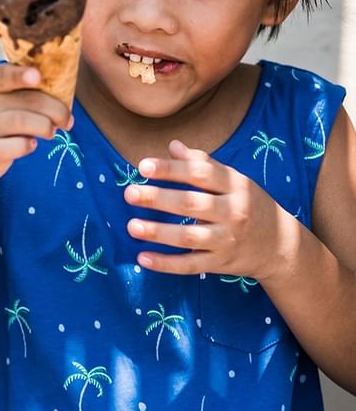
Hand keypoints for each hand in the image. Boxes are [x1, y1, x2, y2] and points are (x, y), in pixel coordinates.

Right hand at [0, 64, 72, 186]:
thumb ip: (15, 87)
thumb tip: (59, 83)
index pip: (2, 74)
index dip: (21, 75)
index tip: (38, 76)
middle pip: (28, 100)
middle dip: (56, 109)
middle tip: (66, 118)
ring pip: (25, 122)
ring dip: (47, 127)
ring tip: (52, 131)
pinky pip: (17, 146)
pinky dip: (29, 145)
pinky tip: (31, 144)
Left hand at [123, 140, 297, 280]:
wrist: (281, 245)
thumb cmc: (248, 204)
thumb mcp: (233, 180)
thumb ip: (203, 163)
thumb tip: (173, 145)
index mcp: (235, 186)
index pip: (200, 173)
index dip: (171, 169)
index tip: (142, 166)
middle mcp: (234, 212)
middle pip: (192, 204)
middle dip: (159, 199)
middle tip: (129, 194)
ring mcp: (228, 240)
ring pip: (189, 237)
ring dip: (159, 232)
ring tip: (131, 226)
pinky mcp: (221, 263)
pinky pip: (190, 265)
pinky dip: (166, 264)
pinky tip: (143, 258)